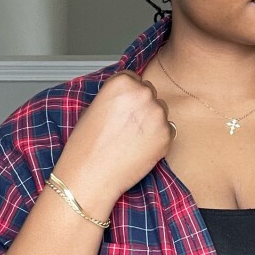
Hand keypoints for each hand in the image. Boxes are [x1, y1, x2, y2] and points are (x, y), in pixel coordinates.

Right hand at [52, 71, 173, 214]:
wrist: (89, 175)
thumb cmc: (86, 145)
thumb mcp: (95, 106)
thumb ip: (117, 95)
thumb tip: (130, 95)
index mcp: (122, 82)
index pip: (134, 79)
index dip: (128, 96)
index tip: (123, 107)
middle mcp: (142, 93)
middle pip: (149, 93)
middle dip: (141, 106)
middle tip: (126, 126)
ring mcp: (157, 113)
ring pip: (160, 110)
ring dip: (151, 121)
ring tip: (130, 139)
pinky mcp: (166, 134)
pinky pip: (167, 130)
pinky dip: (158, 138)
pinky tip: (140, 148)